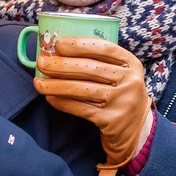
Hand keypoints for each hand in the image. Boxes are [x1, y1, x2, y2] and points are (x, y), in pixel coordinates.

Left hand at [34, 37, 153, 175]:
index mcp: (131, 64)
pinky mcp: (111, 121)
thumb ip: (100, 63)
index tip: (59, 44)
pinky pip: (81, 108)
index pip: (105, 48)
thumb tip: (59, 52)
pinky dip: (63, 103)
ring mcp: (121, 102)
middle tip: (41, 63)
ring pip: (82, 89)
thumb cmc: (120, 96)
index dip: (80, 45)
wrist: (137, 131)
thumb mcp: (121, 75)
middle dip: (61, 65)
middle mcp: (130, 81)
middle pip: (91, 69)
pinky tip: (50, 98)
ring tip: (38, 83)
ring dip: (56, 85)